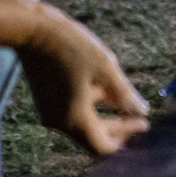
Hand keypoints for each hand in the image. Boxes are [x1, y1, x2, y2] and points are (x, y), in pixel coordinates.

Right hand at [18, 4, 149, 155]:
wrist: (32, 30)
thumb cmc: (71, 47)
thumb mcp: (105, 67)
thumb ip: (123, 93)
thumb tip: (141, 111)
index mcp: (75, 119)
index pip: (102, 146)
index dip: (125, 137)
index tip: (144, 124)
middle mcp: (59, 122)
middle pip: (93, 136)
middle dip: (118, 128)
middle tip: (139, 118)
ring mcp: (50, 111)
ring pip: (83, 122)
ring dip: (105, 115)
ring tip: (125, 101)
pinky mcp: (46, 99)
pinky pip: (72, 110)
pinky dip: (90, 104)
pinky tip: (104, 90)